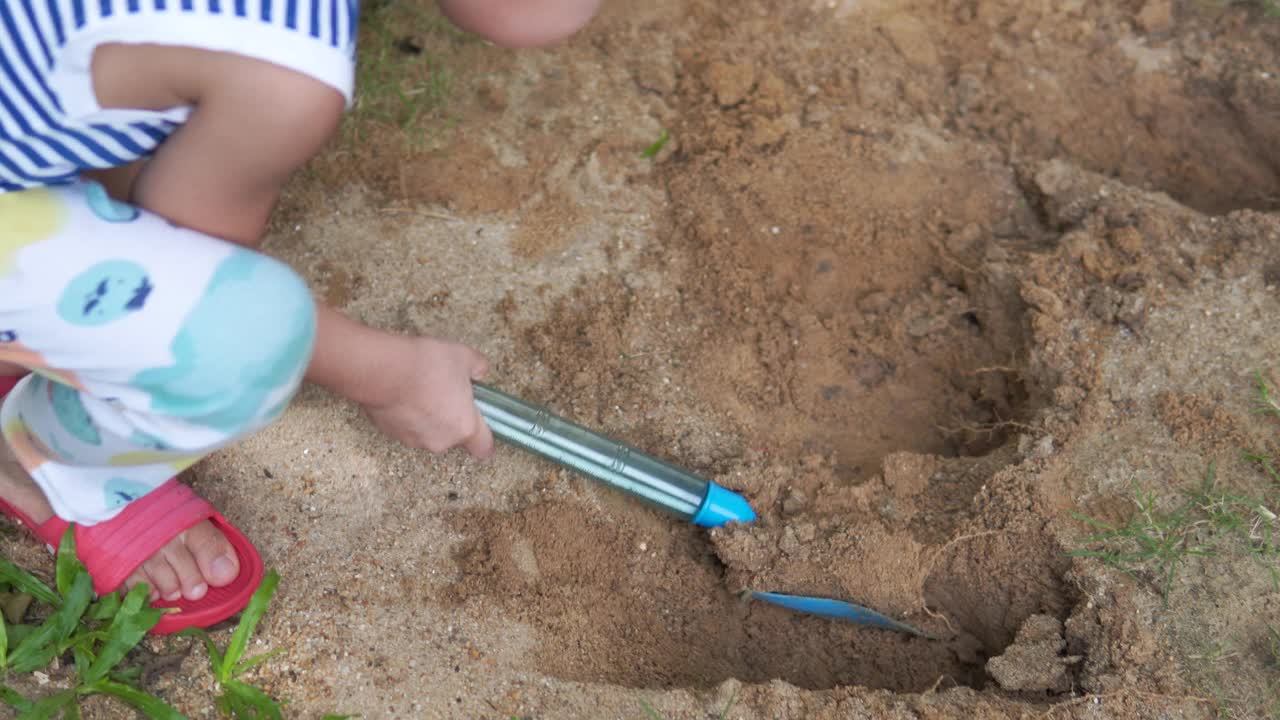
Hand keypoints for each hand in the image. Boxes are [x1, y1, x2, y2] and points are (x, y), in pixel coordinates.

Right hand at [359, 336, 494, 457]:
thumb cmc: (427, 365)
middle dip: (452, 418)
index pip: (483, 448)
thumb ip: (478, 367)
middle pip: (454, 436)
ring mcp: (414, 439)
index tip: (481, 422)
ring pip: (429, 432)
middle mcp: (441, 440)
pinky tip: (404, 392)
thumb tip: (479, 371)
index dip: (484, 438)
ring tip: (422, 389)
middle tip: (447, 392)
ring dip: (429, 417)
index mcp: (464, 426)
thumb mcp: (464, 356)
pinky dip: (408, 415)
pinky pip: (407, 427)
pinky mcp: (391, 433)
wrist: (384, 370)